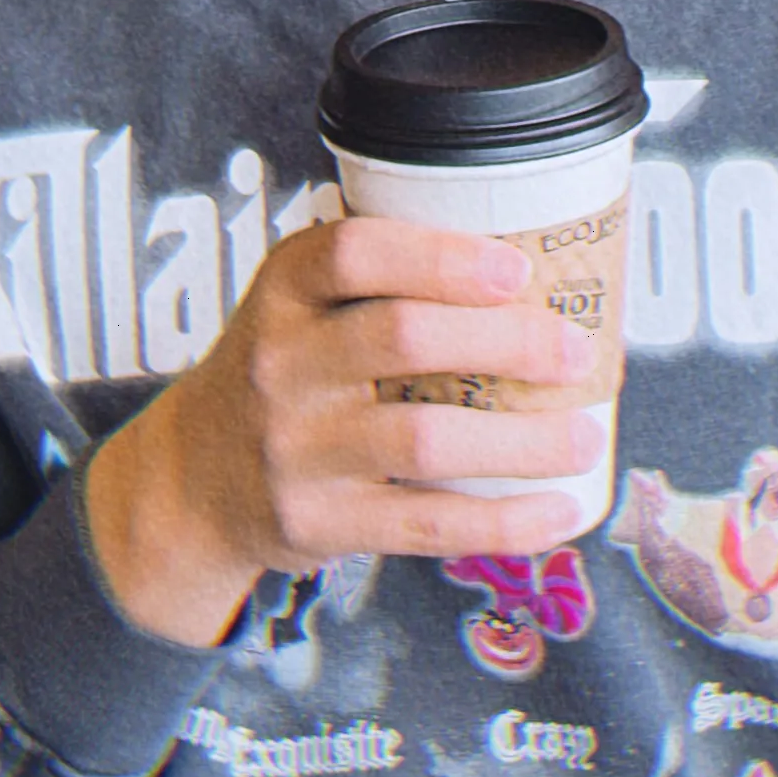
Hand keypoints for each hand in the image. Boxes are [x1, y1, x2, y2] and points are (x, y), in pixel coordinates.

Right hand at [79, 213, 599, 646]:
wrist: (193, 480)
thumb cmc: (283, 373)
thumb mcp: (299, 306)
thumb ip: (382, 279)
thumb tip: (539, 259)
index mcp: (283, 291)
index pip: (352, 252)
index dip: (441, 258)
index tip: (515, 270)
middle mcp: (281, 365)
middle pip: (403, 338)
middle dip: (506, 343)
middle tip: (575, 351)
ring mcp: (296, 450)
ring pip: (424, 439)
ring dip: (520, 441)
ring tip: (584, 437)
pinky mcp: (317, 523)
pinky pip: (424, 524)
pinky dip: (501, 522)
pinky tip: (557, 510)